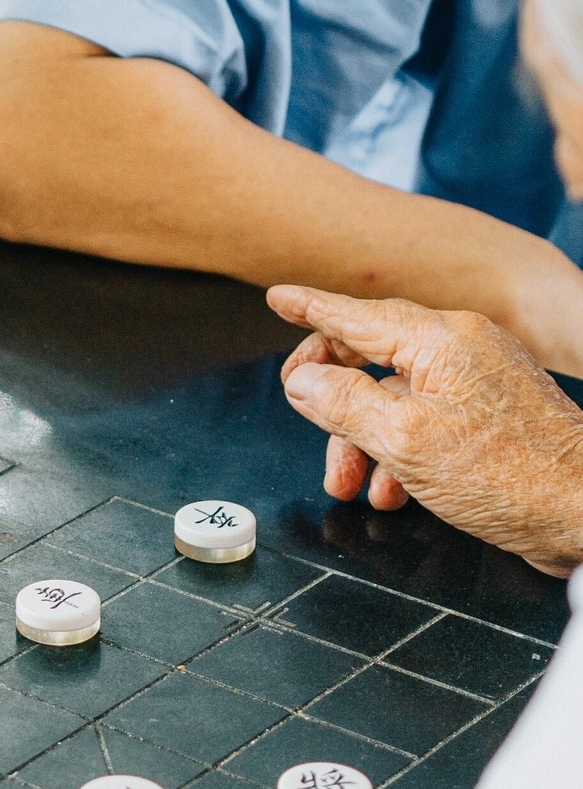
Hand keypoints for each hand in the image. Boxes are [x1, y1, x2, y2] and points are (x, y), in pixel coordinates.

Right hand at [268, 284, 582, 574]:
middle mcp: (463, 347)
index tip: (278, 298)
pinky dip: (401, 450)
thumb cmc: (511, 476)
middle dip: (331, 397)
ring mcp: (482, 379)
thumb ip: (343, 403)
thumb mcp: (404, 441)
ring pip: (398, 396)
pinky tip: (394, 489)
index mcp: (441, 340)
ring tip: (350, 484)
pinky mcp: (494, 413)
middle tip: (302, 415)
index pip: (356, 315)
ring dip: (364, 439)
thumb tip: (302, 379)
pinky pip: (429, 417)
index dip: (310, 309)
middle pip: (372, 354)